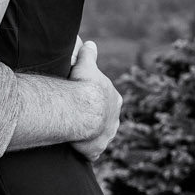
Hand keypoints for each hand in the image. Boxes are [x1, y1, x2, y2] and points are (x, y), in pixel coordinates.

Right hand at [68, 39, 120, 160]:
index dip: (99, 98)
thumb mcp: (86, 65)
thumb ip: (89, 54)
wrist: (84, 110)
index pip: (110, 98)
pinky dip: (88, 151)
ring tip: (80, 134)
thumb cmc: (85, 86)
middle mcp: (114, 118)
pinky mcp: (97, 148)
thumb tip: (90, 43)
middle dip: (99, 118)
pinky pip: (93, 151)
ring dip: (93, 135)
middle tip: (83, 116)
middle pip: (108, 118)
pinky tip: (80, 149)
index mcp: (115, 99)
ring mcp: (107, 135)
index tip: (89, 98)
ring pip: (102, 135)